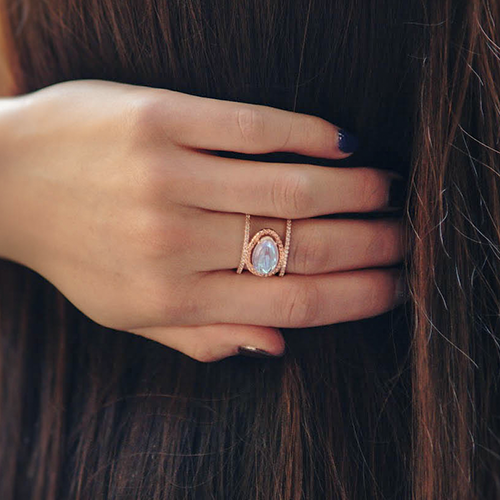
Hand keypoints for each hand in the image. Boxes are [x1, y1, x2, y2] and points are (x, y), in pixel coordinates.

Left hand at [0, 80, 406, 361]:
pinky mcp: (163, 120)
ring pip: (289, 185)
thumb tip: (275, 345)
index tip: (393, 287)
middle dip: (369, 244)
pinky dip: (307, 134)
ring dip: (353, 189)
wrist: (8, 181)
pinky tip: (341, 144)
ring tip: (387, 190)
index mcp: (175, 296)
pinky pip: (252, 127)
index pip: (291, 302)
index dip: (354, 297)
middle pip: (302, 245)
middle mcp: (178, 241)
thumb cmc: (76, 251)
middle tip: (405, 237)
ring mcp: (171, 176)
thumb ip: (203, 335)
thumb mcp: (129, 314)